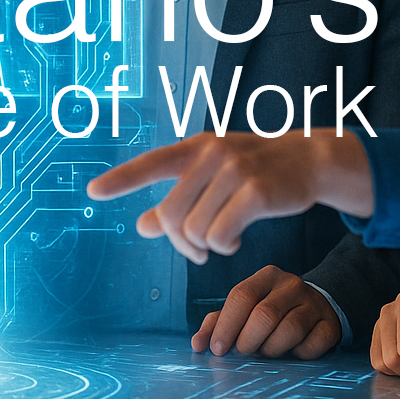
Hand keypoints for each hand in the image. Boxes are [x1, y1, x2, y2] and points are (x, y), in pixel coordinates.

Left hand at [86, 131, 373, 264]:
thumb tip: (142, 226)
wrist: (307, 160)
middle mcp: (210, 154)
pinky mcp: (255, 192)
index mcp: (195, 148)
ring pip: (194, 230)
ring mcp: (233, 171)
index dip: (121, 179)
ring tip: (222, 240)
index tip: (92, 191)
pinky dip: (224, 247)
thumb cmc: (254, 170)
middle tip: (195, 250)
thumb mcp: (213, 177)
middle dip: (179, 242)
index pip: (151, 163)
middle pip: (171, 215)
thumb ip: (178, 200)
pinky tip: (236, 240)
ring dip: (205, 247)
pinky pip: (220, 236)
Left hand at [192, 265, 341, 358]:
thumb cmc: (271, 310)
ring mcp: (314, 303)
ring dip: (272, 349)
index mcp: (266, 276)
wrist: (317, 306)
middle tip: (243, 352)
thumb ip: (218, 323)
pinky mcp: (330, 324)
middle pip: (264, 315)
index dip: (226, 325)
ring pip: (289, 330)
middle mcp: (291, 285)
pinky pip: (312, 345)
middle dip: (248, 341)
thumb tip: (197, 344)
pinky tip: (293, 351)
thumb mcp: (244, 310)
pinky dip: (298, 354)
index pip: (241, 296)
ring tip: (266, 352)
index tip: (217, 349)